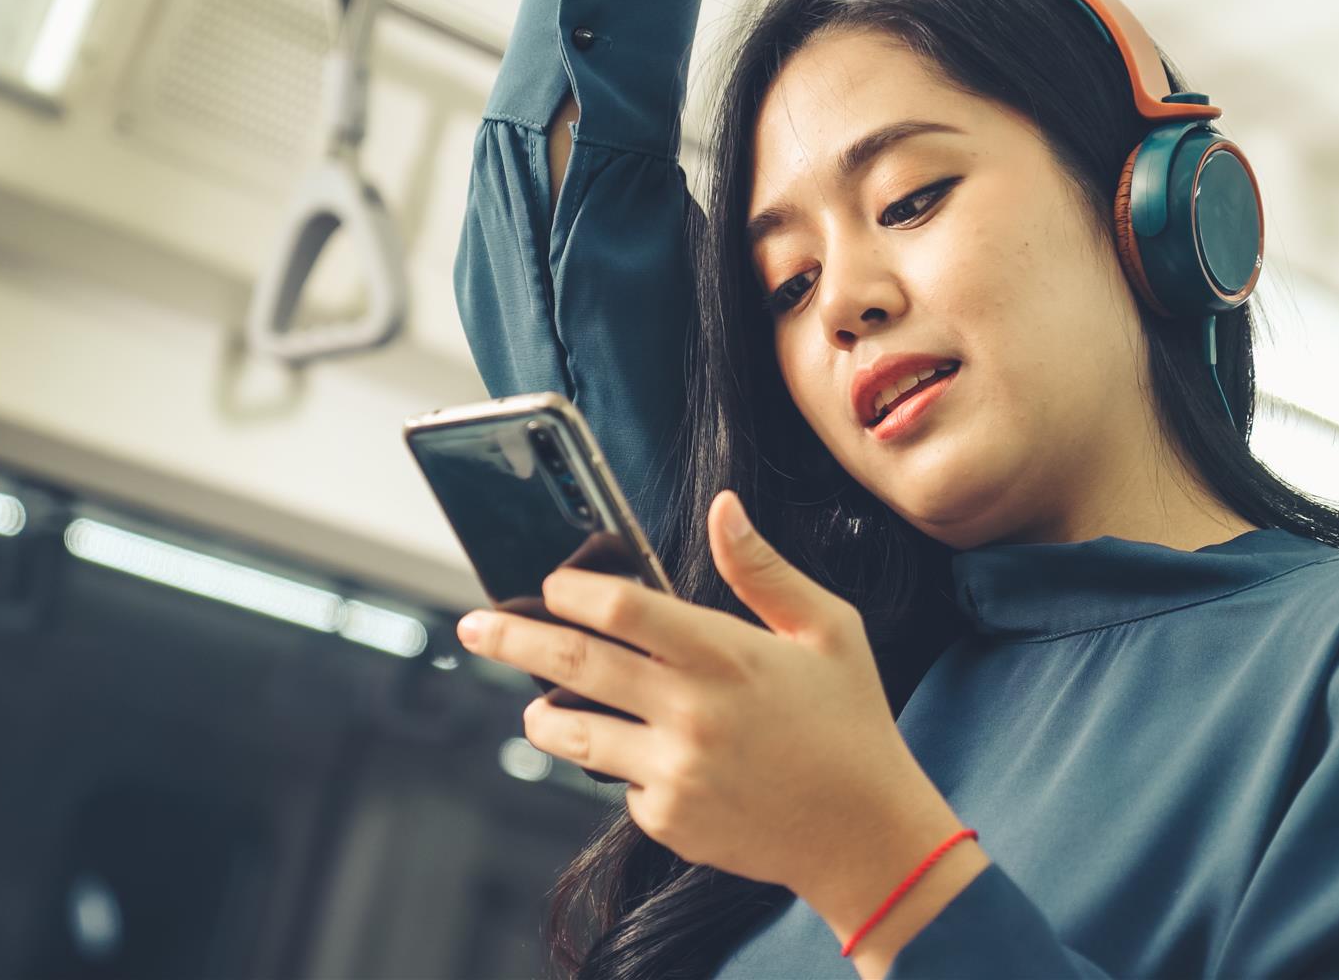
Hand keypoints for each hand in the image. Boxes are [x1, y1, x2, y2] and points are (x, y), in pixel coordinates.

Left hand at [457, 489, 958, 898]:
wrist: (864, 833)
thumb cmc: (850, 721)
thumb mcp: (828, 630)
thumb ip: (763, 569)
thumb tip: (723, 506)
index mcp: (727, 655)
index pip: (621, 609)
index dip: (573, 590)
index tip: (552, 584)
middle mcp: (691, 712)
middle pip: (572, 664)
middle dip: (512, 639)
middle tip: (474, 626)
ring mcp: (674, 770)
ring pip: (571, 732)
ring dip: (540, 713)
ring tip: (533, 706)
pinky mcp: (668, 818)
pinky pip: (618, 782)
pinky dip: (620, 766)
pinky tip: (646, 757)